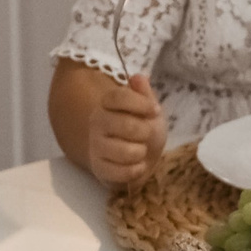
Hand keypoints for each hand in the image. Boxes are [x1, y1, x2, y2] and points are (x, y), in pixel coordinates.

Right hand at [88, 73, 166, 187]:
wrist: (136, 157)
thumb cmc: (142, 129)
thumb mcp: (148, 109)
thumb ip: (144, 93)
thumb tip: (139, 77)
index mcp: (107, 104)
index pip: (119, 97)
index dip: (141, 103)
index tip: (155, 110)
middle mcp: (97, 122)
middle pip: (126, 125)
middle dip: (145, 132)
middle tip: (146, 134)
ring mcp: (96, 146)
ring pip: (126, 151)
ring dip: (141, 153)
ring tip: (139, 150)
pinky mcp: (99, 169)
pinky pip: (124, 172)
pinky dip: (136, 170)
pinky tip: (136, 165)